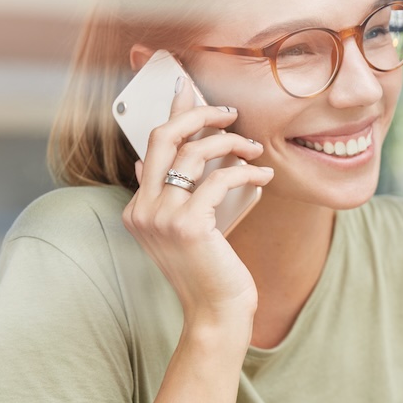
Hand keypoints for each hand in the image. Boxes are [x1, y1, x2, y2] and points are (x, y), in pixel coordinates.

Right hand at [122, 78, 273, 322]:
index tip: (189, 90)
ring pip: (196, 153)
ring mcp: (162, 218)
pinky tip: (264, 176)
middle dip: (199, 114)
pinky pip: (220, 180)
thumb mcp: (193, 227)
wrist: (217, 313)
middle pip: (164, 137)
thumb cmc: (212, 270)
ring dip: (232, 144)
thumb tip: (183, 153)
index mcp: (138, 209)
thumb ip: (184, 193)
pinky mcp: (189, 225)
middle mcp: (143, 210)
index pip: (152, 146)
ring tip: (255, 151)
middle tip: (230, 112)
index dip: (174, 114)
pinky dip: (247, 172)